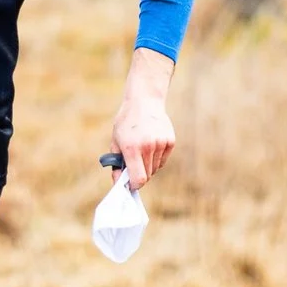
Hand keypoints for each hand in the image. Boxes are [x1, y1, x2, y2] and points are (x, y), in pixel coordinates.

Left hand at [108, 48, 176, 191]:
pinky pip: (162, 160)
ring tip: (141, 150)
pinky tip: (151, 145)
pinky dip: (156, 158)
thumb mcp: (116, 141)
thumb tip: (118, 184)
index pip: (139, 179)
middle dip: (139, 174)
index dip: (134, 185)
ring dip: (148, 166)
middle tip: (133, 165)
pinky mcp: (170, 141)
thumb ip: (116, 164)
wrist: (144, 101)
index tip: (130, 184)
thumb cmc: (126, 123)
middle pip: (147, 175)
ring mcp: (161, 144)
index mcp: (132, 148)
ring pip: (155, 168)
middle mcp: (148, 147)